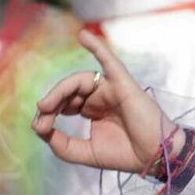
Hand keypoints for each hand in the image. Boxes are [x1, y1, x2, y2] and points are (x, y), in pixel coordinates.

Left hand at [33, 30, 172, 171]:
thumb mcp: (85, 153)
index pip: (65, 104)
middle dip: (52, 102)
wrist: (154, 157)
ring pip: (80, 81)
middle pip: (69, 91)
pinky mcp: (122, 84)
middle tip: (42, 114)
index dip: (49, 113)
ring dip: (61, 89)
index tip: (40, 128)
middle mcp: (100, 97)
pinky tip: (83, 36)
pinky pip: (109, 61)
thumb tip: (40, 127)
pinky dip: (97, 47)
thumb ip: (61, 144)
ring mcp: (111, 89)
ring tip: (46, 104)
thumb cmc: (125, 155)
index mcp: (93, 111)